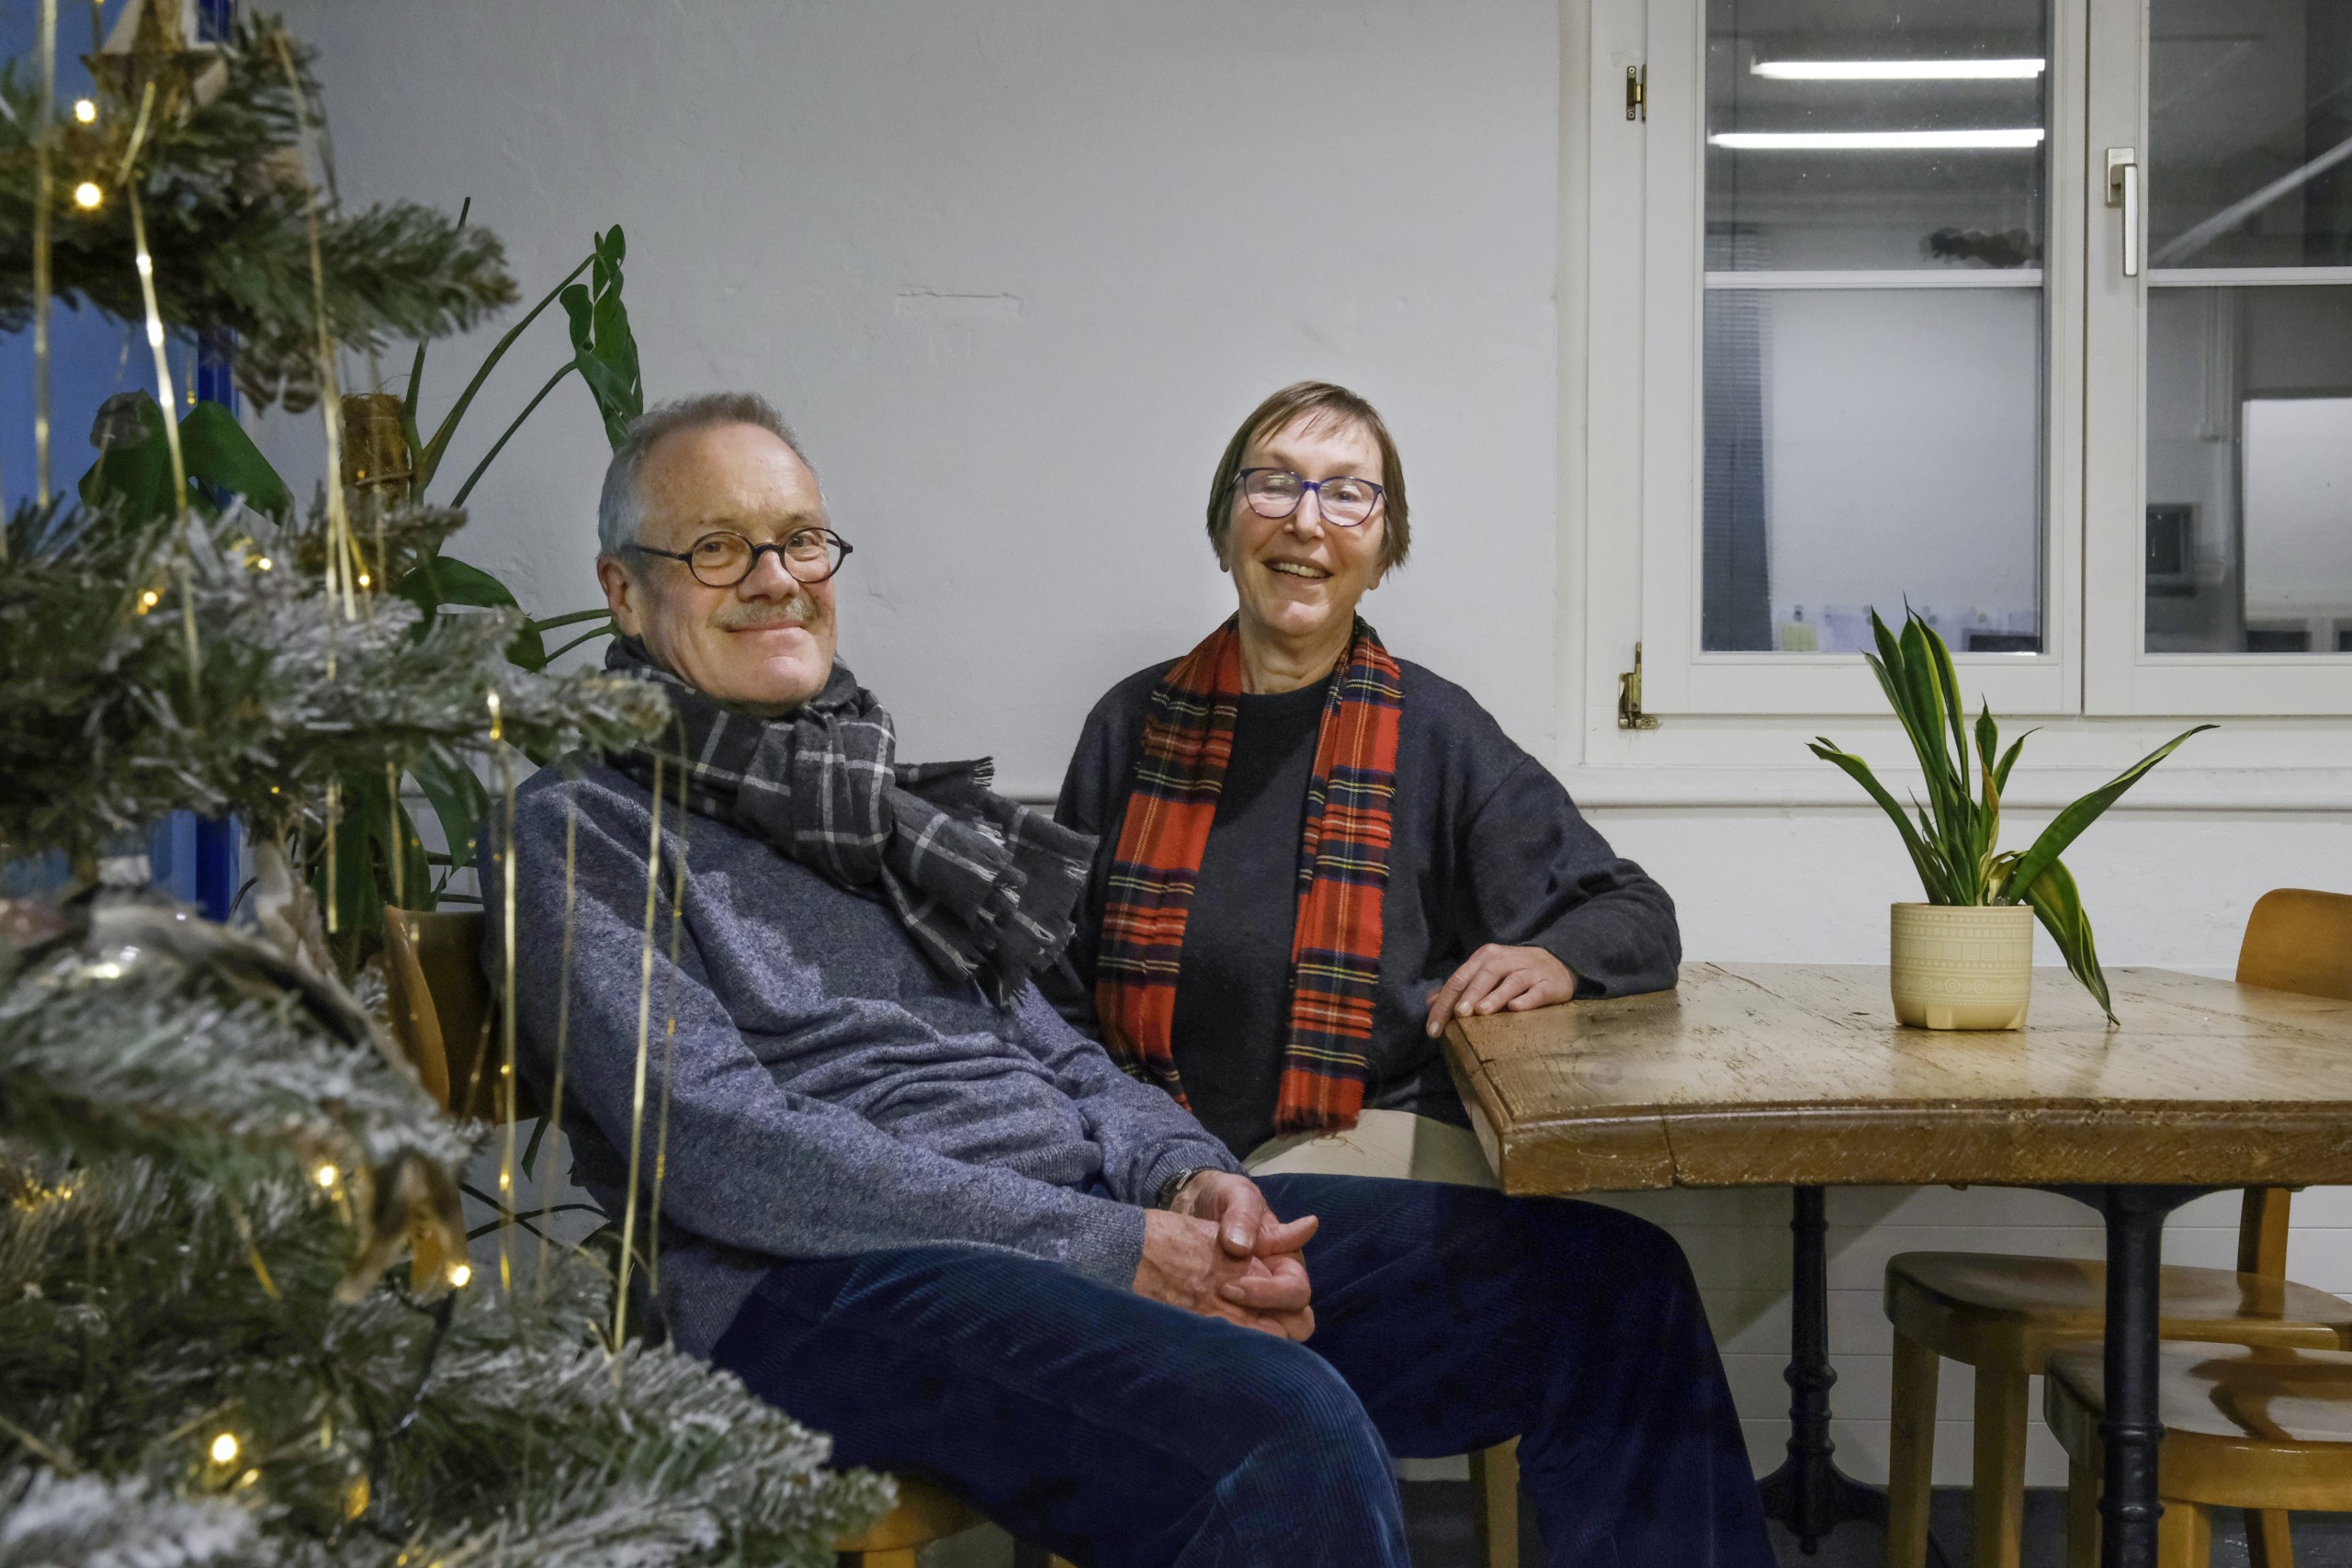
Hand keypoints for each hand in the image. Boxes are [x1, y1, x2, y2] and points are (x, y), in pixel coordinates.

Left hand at [1132, 1172, 1317, 1339]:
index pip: (1297, 1293)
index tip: (1230, 1287)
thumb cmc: (1224, 1195)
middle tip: (1223, 1309)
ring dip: (1242, 1335)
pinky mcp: (1225, 1311)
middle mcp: (1276, 1287)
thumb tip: (1241, 1248)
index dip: (1269, 1296)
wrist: (1191, 1201)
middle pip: (1294, 1324)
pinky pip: (1232, 1332)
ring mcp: (1252, 1303)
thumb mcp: (1236, 1195)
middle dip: (1267, 1325)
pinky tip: (1194, 1326)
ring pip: (1265, 1336)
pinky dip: (1219, 1333)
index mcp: (1287, 1261)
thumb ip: (1242, 1216)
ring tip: (1208, 1324)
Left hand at [1424, 944, 1578, 1036]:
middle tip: (1458, 1014)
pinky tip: (1516, 1008)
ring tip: (1481, 1012)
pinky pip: (1537, 992)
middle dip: (1469, 995)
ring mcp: (1529, 971)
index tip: (1433, 1029)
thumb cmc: (1512, 973)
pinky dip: (1527, 999)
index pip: (1460, 979)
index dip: (1445, 1002)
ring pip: (1511, 981)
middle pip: (1484, 976)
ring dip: (1496, 996)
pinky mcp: (1549, 984)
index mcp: (1485, 958)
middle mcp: (1506, 960)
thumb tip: (1430, 1001)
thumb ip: (1459, 988)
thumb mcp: (1484, 975)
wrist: (1556, 964)